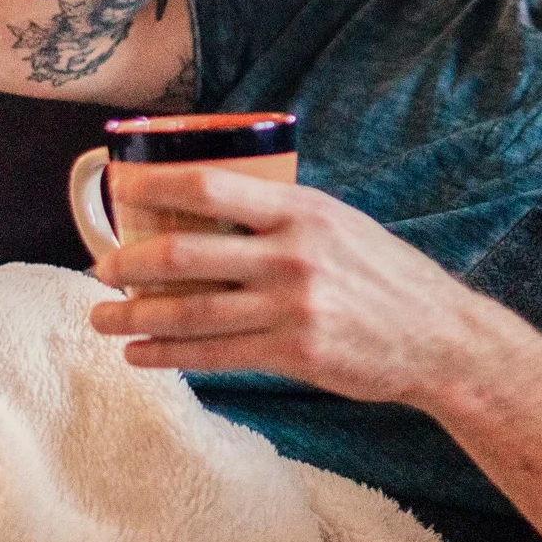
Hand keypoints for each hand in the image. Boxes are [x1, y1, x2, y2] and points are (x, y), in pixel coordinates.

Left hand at [86, 163, 521, 407]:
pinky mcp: (293, 353)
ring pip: (189, 311)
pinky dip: (167, 355)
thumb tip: (211, 208)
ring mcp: (291, 306)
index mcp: (301, 210)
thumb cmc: (386, 277)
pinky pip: (213, 355)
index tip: (118, 186)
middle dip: (128, 263)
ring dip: (134, 316)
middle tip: (102, 267)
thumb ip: (282, 216)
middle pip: (184, 254)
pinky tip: (140, 354)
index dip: (153, 185)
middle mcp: (291, 254)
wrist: (439, 336)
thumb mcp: (339, 224)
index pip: (209, 186)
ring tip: (102, 317)